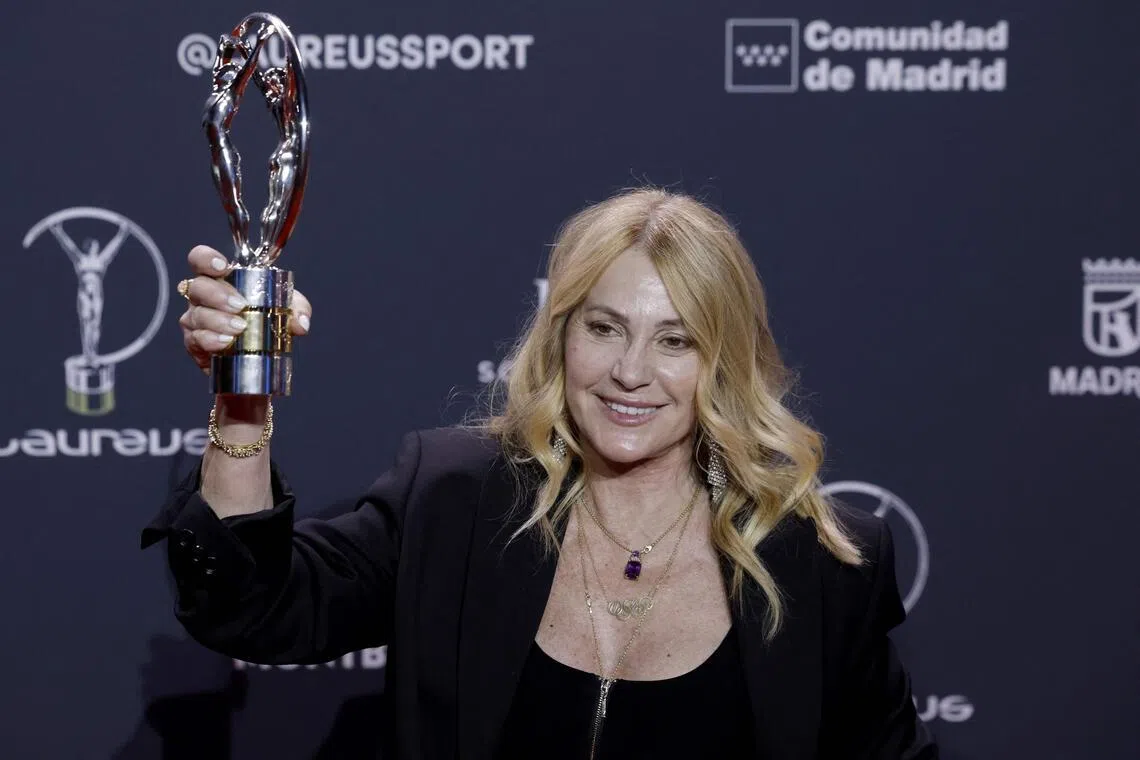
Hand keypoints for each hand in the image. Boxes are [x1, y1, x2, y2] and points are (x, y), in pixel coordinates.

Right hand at [178, 245, 311, 374]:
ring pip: (197, 314)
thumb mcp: (287, 311)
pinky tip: (225, 342)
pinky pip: (195, 339)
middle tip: (240, 306)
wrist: (257, 360)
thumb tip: (300, 323)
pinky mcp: (194, 343)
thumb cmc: (266, 324)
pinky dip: (210, 340)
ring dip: (217, 320)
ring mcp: (195, 319)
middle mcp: (202, 297)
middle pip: (197, 286)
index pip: (200, 259)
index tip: (222, 267)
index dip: (206, 259)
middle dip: (217, 294)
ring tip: (239, 328)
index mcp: (220, 279)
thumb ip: (297, 310)